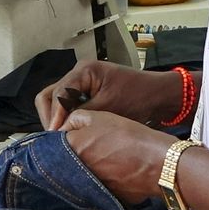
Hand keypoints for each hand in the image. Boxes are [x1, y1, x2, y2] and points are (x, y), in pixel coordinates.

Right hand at [38, 60, 178, 129]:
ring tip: (60, 138)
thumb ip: (82, 116)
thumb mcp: (109, 108)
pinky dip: (65, 117)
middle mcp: (78, 74)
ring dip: (55, 118)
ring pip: (56, 100)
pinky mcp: (86, 93)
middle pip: (50, 94)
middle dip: (49, 116)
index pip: (57, 94)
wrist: (159, 95)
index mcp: (84, 71)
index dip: (54, 116)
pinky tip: (69, 132)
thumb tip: (60, 130)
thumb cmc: (138, 98)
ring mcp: (81, 83)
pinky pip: (68, 104)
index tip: (54, 135)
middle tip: (53, 138)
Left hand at [59, 109, 176, 201]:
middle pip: (63, 164)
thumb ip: (75, 119)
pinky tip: (112, 173)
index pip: (51, 145)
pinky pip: (94, 189)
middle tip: (85, 148)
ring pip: (78, 177)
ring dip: (83, 170)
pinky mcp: (102, 199)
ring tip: (102, 159)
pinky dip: (98, 182)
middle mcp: (74, 172)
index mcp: (71, 149)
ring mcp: (87, 188)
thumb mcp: (99, 116)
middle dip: (69, 156)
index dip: (58, 140)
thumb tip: (64, 128)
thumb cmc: (129, 136)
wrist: (157, 163)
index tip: (67, 137)